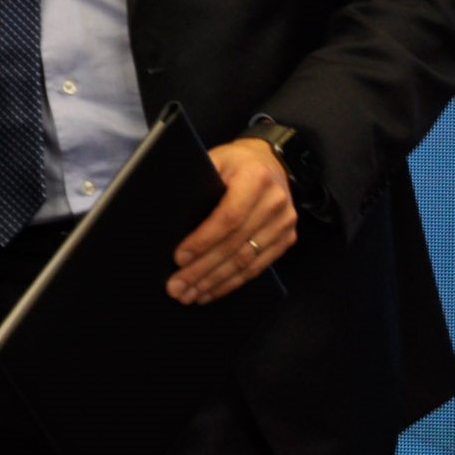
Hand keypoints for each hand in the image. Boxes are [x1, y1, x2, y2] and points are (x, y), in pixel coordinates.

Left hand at [167, 137, 297, 304]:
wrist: (270, 161)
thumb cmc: (233, 162)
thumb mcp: (215, 160)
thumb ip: (199, 183)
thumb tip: (168, 215)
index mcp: (255, 178)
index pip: (228, 217)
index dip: (203, 240)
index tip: (179, 258)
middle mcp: (274, 202)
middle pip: (235, 245)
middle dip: (202, 270)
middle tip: (177, 287)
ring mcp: (284, 223)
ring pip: (245, 262)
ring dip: (214, 282)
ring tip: (189, 294)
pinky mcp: (286, 240)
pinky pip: (257, 268)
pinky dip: (232, 283)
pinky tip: (211, 291)